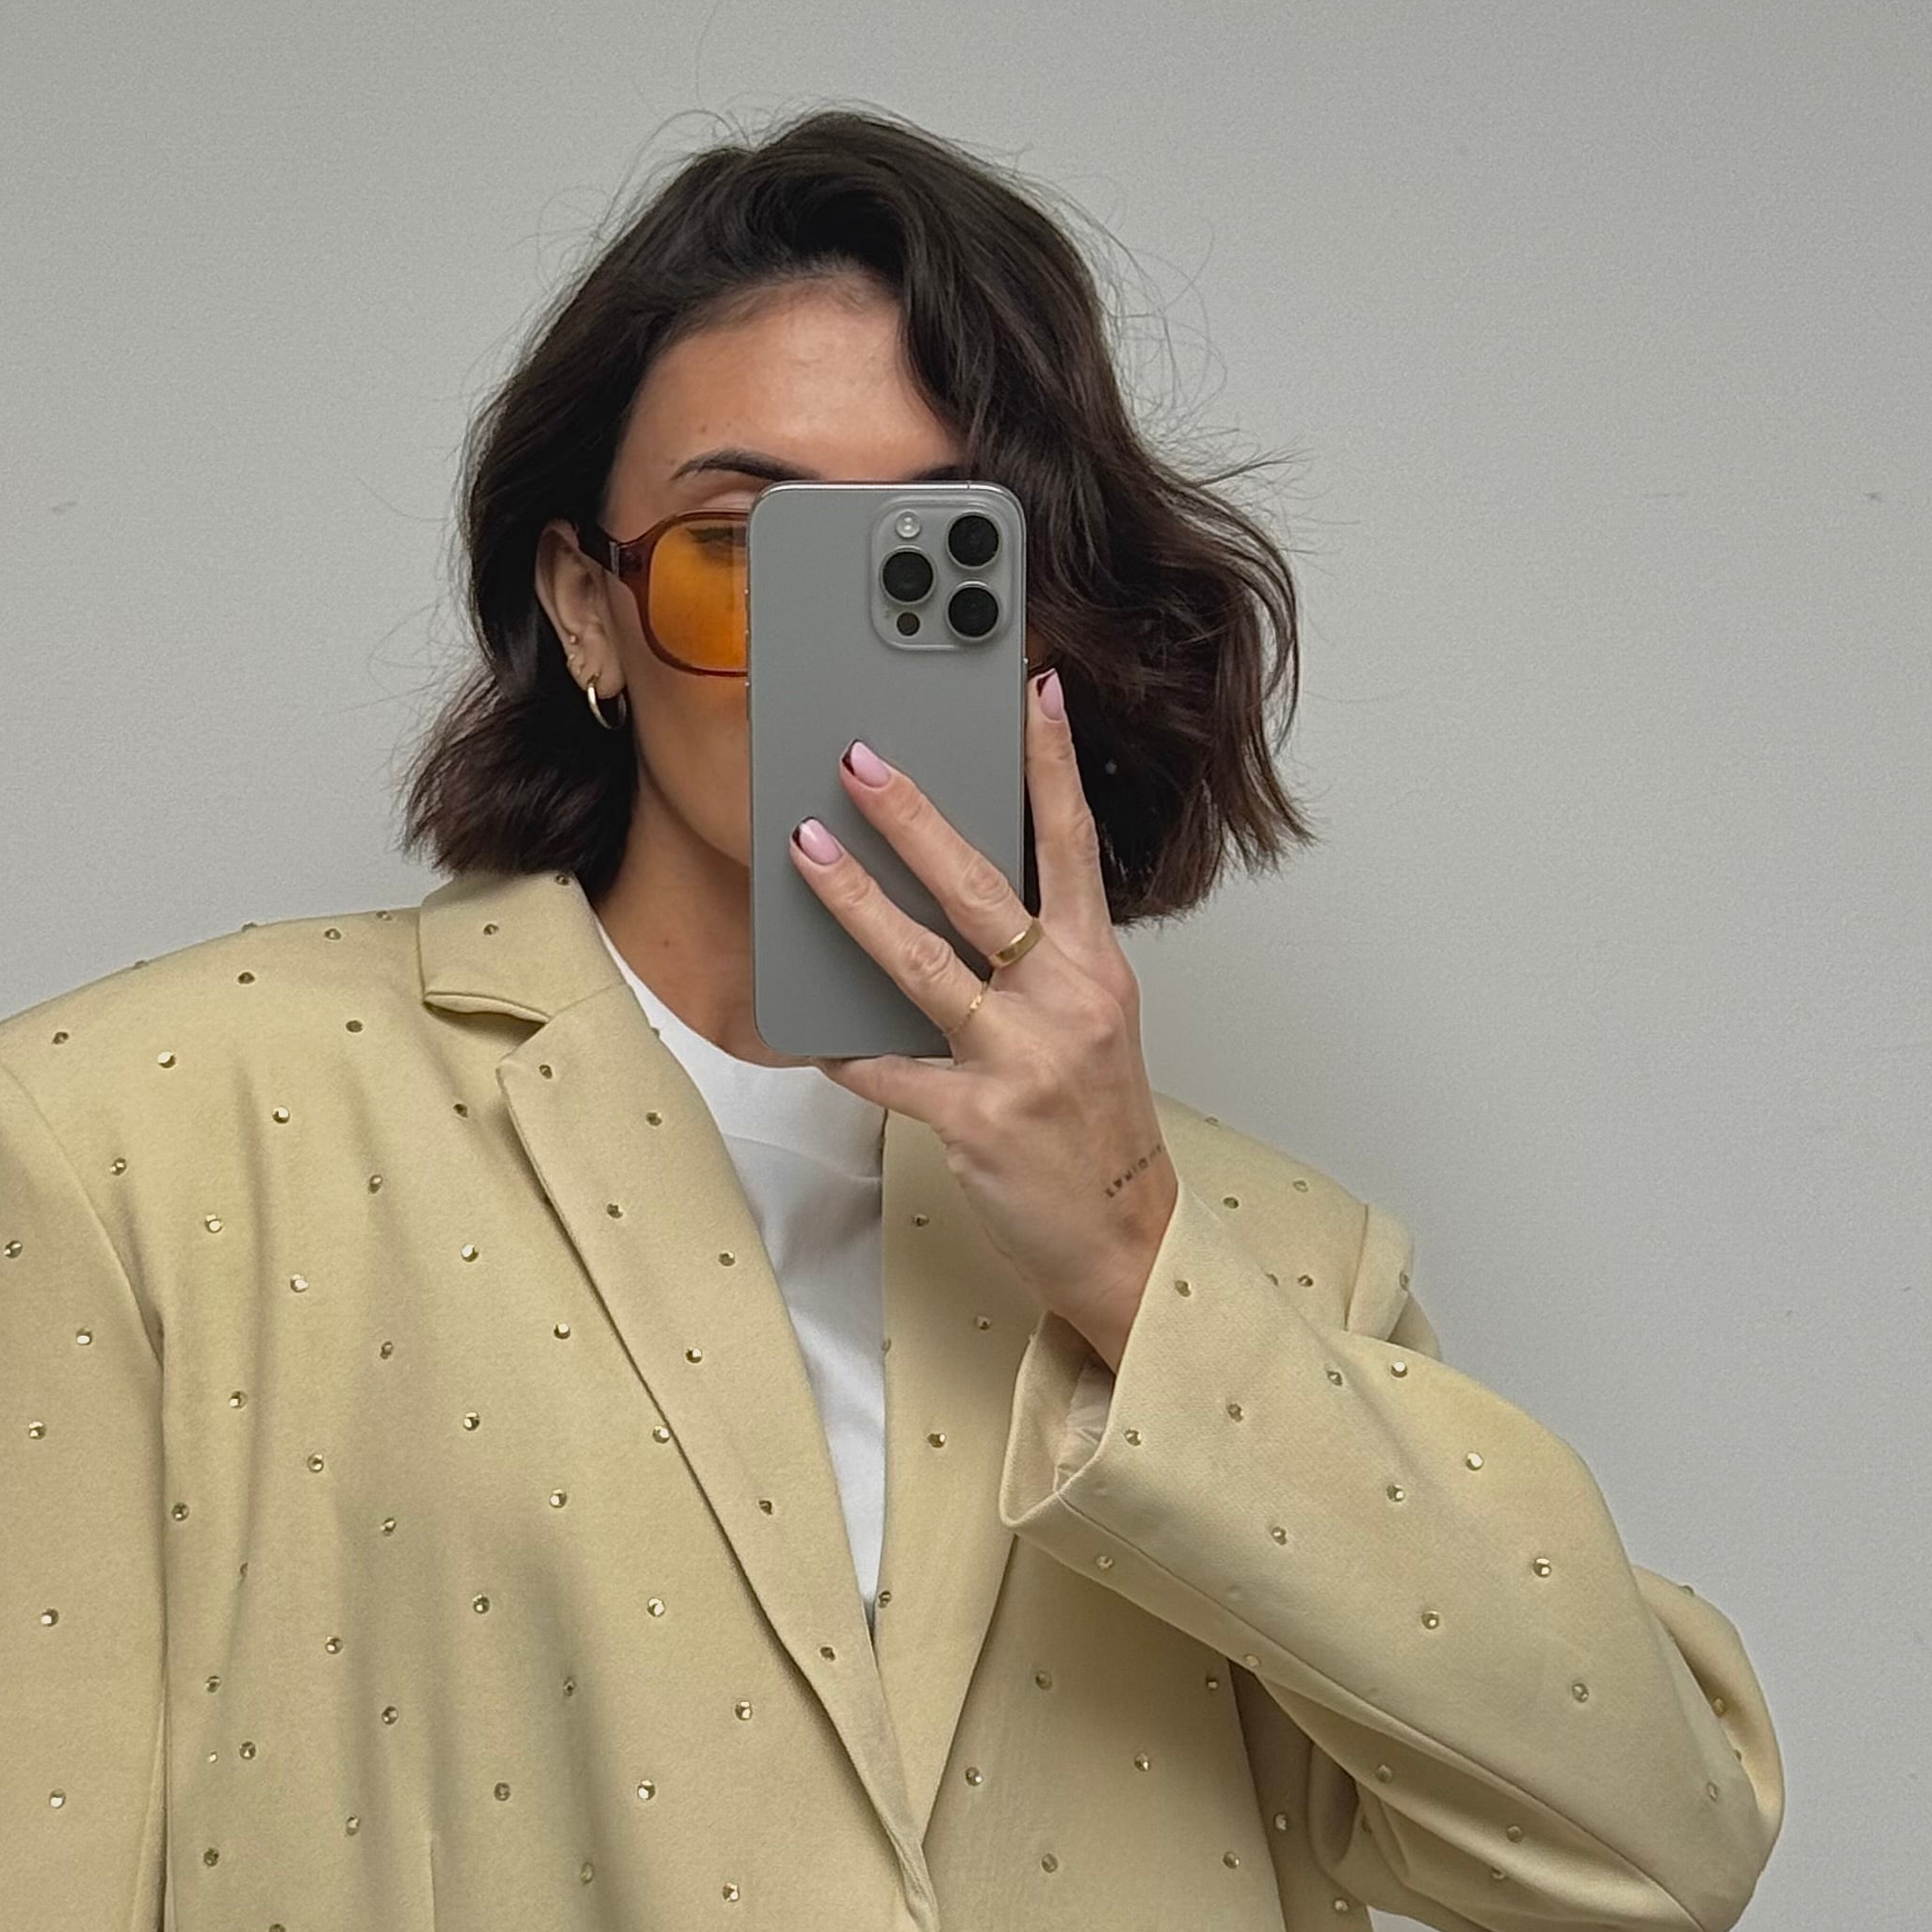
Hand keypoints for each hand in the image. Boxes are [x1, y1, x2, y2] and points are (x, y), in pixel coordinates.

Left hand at [786, 668, 1176, 1368]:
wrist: (1122, 1237)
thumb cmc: (1097, 1132)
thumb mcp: (1089, 1032)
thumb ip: (1037, 969)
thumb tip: (954, 912)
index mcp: (1097, 971)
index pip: (1074, 847)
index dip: (1053, 766)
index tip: (1034, 694)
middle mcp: (1065, 1003)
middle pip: (980, 888)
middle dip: (912, 816)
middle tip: (859, 761)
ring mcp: (1022, 1059)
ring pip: (923, 963)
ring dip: (856, 902)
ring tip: (809, 851)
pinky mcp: (977, 1117)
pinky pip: (891, 1071)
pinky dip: (847, 1053)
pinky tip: (813, 1035)